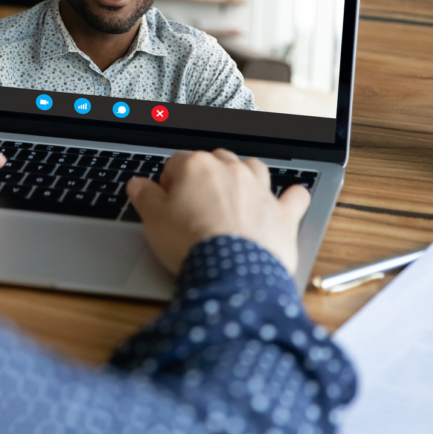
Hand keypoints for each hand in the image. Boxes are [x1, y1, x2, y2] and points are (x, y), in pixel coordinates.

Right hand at [124, 149, 310, 274]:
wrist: (231, 273)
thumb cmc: (192, 245)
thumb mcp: (152, 220)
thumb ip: (144, 197)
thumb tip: (138, 185)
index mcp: (197, 167)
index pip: (176, 163)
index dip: (167, 183)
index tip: (166, 200)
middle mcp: (231, 171)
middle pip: (215, 160)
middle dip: (205, 176)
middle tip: (195, 203)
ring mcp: (260, 190)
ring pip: (253, 168)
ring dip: (245, 176)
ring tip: (235, 194)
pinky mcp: (283, 214)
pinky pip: (294, 196)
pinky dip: (292, 197)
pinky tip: (289, 200)